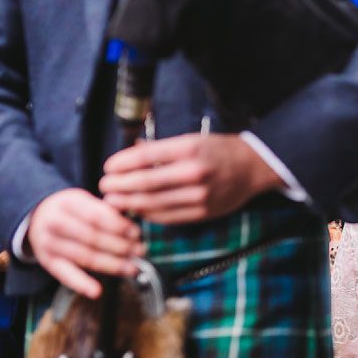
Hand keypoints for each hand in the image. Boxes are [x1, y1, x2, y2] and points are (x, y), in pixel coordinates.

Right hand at [28, 187, 143, 298]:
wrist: (37, 216)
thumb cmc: (71, 210)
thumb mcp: (85, 200)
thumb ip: (106, 210)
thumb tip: (132, 228)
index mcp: (67, 203)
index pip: (96, 216)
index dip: (119, 226)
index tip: (136, 233)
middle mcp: (55, 223)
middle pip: (92, 238)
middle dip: (120, 246)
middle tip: (140, 251)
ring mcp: (49, 243)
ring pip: (85, 257)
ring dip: (112, 264)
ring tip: (132, 268)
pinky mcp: (47, 261)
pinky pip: (65, 275)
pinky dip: (81, 284)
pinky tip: (97, 291)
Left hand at [99, 133, 282, 225]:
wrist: (253, 168)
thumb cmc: (219, 151)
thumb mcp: (192, 140)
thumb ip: (161, 148)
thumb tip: (131, 152)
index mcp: (189, 149)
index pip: (144, 157)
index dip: (120, 164)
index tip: (108, 167)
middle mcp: (193, 172)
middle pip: (144, 182)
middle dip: (118, 186)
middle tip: (104, 187)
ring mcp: (199, 195)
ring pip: (153, 203)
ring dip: (128, 203)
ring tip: (112, 202)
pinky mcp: (202, 213)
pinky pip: (167, 217)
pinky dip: (148, 214)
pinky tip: (137, 210)